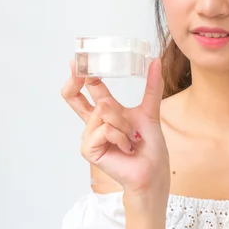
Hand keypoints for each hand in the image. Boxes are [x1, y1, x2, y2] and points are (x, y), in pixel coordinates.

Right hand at [61, 58, 169, 197]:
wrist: (152, 171)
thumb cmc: (149, 146)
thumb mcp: (150, 111)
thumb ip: (151, 87)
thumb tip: (155, 61)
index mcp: (105, 112)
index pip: (90, 89)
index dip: (83, 73)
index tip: (81, 57)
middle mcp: (94, 122)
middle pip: (73, 97)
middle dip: (76, 80)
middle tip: (79, 67)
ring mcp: (89, 136)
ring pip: (103, 111)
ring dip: (124, 124)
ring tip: (133, 138)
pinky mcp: (88, 149)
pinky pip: (104, 129)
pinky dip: (121, 136)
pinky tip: (127, 147)